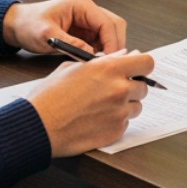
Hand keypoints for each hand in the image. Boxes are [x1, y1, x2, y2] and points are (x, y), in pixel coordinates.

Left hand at [2, 0, 125, 53]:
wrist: (17, 25)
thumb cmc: (28, 24)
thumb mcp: (47, 35)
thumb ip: (70, 44)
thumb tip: (90, 53)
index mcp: (81, 5)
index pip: (107, 23)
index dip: (111, 42)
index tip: (109, 60)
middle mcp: (87, 10)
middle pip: (114, 26)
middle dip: (114, 45)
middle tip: (107, 63)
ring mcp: (87, 21)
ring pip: (110, 34)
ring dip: (107, 49)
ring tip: (97, 63)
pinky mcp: (84, 31)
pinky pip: (100, 41)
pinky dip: (100, 51)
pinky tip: (91, 60)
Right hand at [26, 50, 155, 155]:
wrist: (39, 125)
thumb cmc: (50, 96)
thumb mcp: (72, 67)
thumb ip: (102, 61)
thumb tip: (122, 56)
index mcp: (109, 69)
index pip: (147, 63)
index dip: (142, 66)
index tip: (137, 69)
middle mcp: (119, 89)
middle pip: (143, 86)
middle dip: (132, 87)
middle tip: (115, 90)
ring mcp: (119, 112)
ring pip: (136, 106)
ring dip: (125, 105)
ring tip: (102, 106)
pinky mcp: (116, 131)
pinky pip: (126, 123)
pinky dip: (116, 121)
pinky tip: (97, 119)